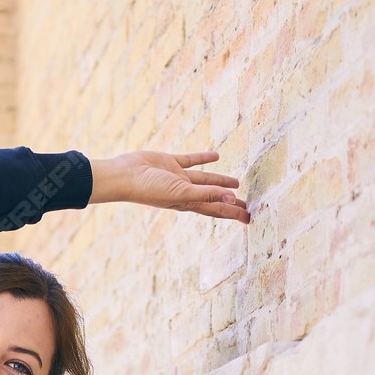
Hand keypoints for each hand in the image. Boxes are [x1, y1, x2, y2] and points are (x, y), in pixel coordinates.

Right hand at [88, 149, 250, 221]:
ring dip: (221, 182)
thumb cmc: (150, 189)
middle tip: (246, 207)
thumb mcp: (181, 192)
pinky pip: (192, 161)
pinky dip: (204, 158)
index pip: (216, 209)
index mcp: (188, 203)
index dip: (233, 213)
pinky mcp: (171, 163)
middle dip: (230, 203)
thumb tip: (232, 198)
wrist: (126, 176)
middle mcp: (185, 193)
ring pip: (206, 181)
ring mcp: (178, 178)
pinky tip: (216, 155)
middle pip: (214, 198)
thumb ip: (206, 194)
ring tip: (237, 183)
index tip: (248, 218)